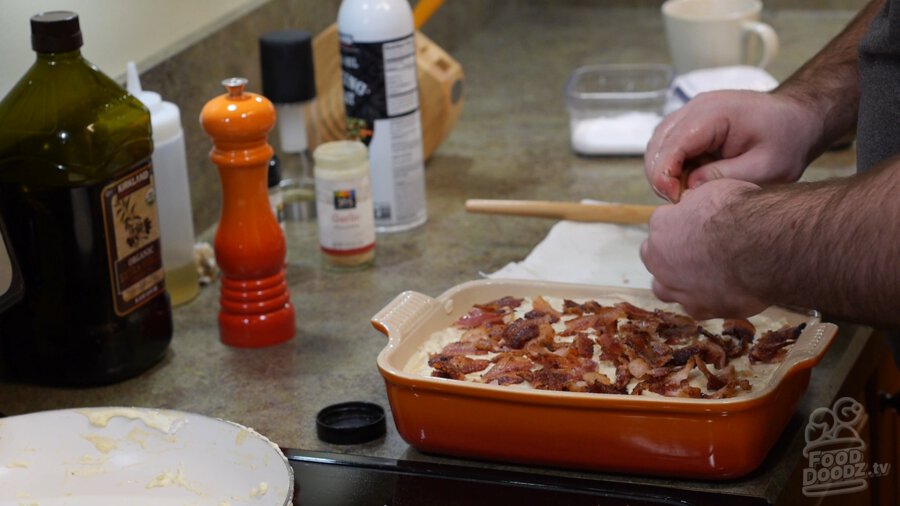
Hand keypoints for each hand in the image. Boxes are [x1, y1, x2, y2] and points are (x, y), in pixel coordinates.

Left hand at [639, 178, 768, 319]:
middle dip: (669, 255)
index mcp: (661, 226)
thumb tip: (693, 200)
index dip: (680, 225)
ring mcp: (678, 288)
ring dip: (678, 283)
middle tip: (695, 251)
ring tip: (703, 277)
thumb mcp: (713, 189)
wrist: (762, 245)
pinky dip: (706, 301)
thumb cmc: (741, 211)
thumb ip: (697, 199)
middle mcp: (660, 260)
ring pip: (665, 289)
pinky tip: (723, 293)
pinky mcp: (701, 308)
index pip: (661, 225)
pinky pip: (697, 308)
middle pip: (654, 258)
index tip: (697, 226)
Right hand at [645, 90, 820, 202]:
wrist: (798, 119)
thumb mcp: (766, 167)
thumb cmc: (787, 140)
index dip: (664, 175)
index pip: (672, 145)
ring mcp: (692, 112)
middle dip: (660, 176)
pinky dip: (672, 164)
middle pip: (658, 144)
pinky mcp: (692, 121)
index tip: (675, 200)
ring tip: (684, 191)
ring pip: (658, 144)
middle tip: (679, 201)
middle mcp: (696, 107)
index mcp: (714, 114)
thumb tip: (690, 187)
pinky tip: (689, 178)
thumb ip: (727, 177)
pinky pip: (669, 144)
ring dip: (664, 170)